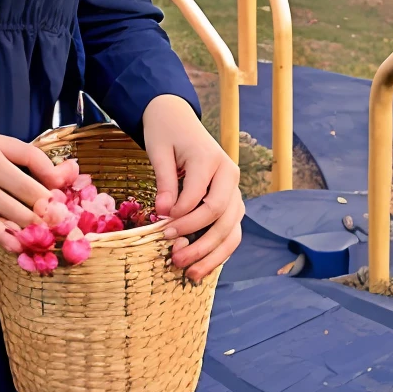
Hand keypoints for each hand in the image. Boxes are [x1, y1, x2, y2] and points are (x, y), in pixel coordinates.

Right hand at [0, 131, 60, 250]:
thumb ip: (24, 157)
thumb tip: (60, 175)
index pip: (32, 156)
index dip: (53, 174)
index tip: (63, 188)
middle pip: (27, 189)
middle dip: (48, 207)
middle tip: (62, 220)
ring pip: (12, 211)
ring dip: (33, 226)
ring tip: (47, 235)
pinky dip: (6, 238)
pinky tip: (20, 246)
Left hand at [142, 94, 243, 282]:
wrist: (177, 119)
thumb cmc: (166, 133)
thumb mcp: (159, 150)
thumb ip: (164, 181)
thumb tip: (164, 213)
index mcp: (212, 159)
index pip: (200, 196)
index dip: (182, 217)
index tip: (161, 228)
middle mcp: (229, 175)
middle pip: (220, 215)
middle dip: (198, 240)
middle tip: (174, 256)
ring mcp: (234, 189)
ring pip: (231, 229)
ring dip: (212, 254)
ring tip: (190, 273)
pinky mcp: (231, 201)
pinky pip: (231, 231)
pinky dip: (219, 251)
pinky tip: (202, 267)